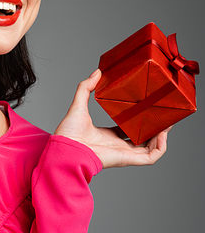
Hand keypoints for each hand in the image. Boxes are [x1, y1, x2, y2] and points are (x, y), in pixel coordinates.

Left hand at [54, 69, 168, 168]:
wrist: (65, 149)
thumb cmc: (68, 133)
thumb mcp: (78, 105)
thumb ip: (85, 88)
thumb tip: (97, 72)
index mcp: (107, 135)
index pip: (128, 129)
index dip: (139, 120)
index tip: (148, 109)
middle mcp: (117, 145)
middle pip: (143, 138)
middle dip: (155, 128)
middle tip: (164, 115)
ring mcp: (124, 153)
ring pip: (151, 148)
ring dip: (162, 137)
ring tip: (167, 123)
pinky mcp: (127, 159)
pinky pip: (151, 157)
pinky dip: (160, 147)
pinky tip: (162, 133)